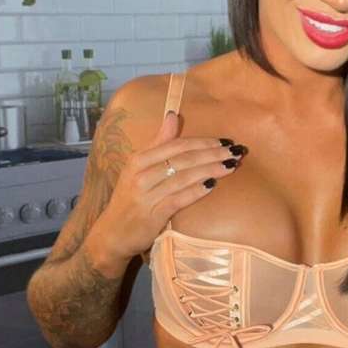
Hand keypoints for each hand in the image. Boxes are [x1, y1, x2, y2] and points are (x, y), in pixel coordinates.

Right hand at [90, 112, 245, 266]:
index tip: (225, 141)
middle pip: (183, 159)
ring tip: (231, 166)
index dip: (203, 142)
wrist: (112, 233)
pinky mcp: (152, 214)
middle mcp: (141, 174)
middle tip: (236, 151)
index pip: (176, 145)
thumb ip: (159, 142)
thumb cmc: (131, 198)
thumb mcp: (139, 167)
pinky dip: (197, 190)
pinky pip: (179, 198)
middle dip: (212, 153)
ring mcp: (146, 194)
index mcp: (139, 159)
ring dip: (211, 169)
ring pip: (184, 177)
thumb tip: (173, 114)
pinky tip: (213, 185)